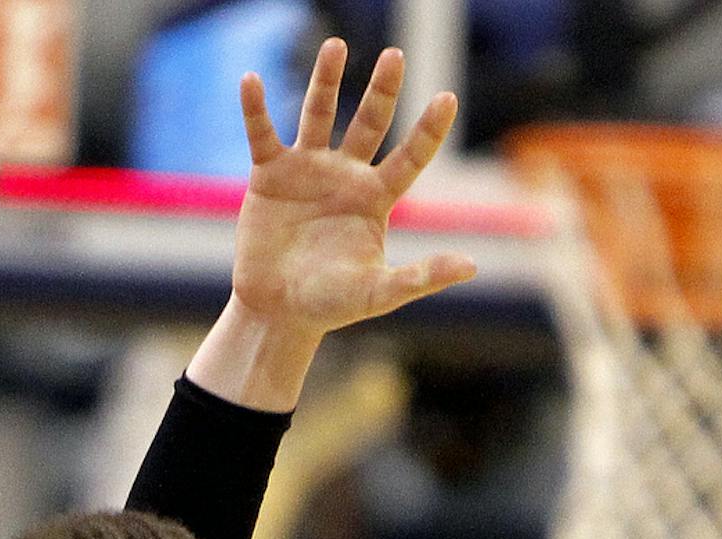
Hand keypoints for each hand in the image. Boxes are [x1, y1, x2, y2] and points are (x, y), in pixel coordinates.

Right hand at [232, 38, 476, 331]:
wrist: (276, 311)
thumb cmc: (330, 304)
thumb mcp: (378, 293)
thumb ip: (420, 278)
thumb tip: (470, 268)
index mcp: (376, 198)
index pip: (410, 155)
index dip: (428, 129)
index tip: (446, 98)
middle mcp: (346, 175)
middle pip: (370, 122)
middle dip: (383, 90)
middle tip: (395, 56)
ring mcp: (308, 170)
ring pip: (320, 115)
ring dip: (326, 81)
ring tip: (336, 45)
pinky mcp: (269, 176)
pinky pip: (262, 135)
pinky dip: (255, 109)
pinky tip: (251, 81)